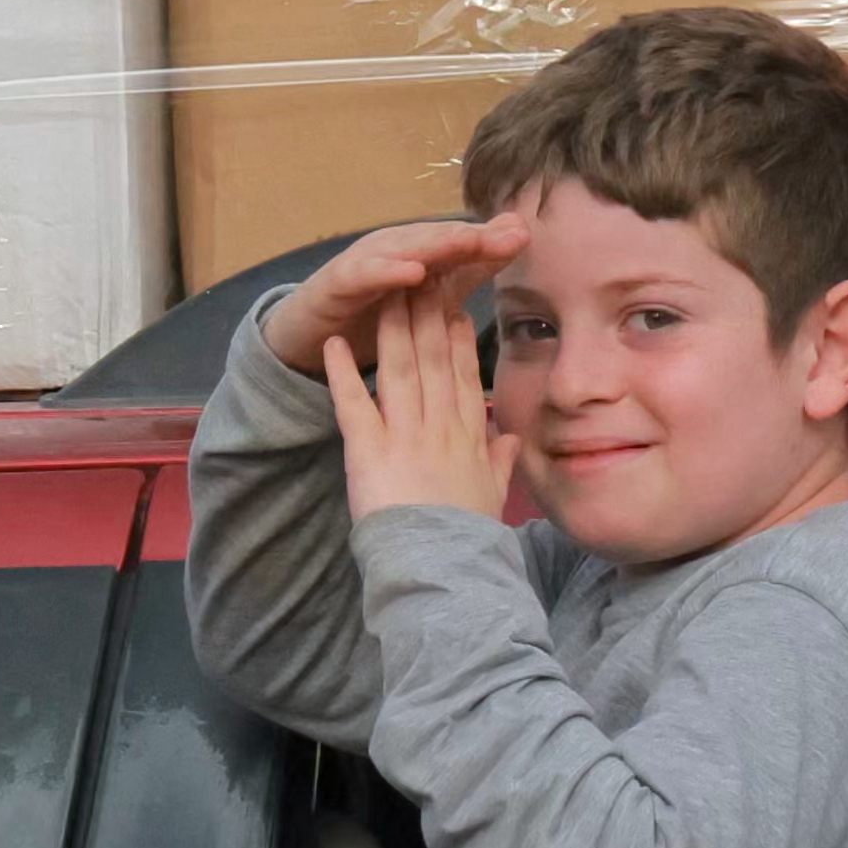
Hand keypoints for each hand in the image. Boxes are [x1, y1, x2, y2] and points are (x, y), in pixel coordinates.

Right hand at [264, 213, 528, 378]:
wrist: (312, 338)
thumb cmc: (375, 313)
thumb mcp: (429, 296)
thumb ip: (470, 270)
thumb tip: (518, 239)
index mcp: (421, 252)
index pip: (462, 244)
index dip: (492, 240)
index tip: (526, 237)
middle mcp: (396, 248)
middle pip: (440, 238)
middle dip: (474, 235)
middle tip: (509, 233)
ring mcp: (367, 261)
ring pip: (406, 248)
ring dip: (437, 243)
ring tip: (468, 241)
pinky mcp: (339, 281)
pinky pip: (365, 274)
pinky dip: (388, 271)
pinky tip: (413, 272)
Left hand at [321, 262, 517, 522]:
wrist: (445, 571)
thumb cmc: (469, 539)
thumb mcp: (493, 498)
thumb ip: (501, 462)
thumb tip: (513, 438)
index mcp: (468, 438)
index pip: (464, 377)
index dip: (457, 339)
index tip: (453, 306)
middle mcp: (440, 428)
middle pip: (434, 361)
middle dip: (426, 314)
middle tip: (420, 276)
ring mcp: (405, 436)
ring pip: (400, 370)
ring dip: (391, 328)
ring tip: (385, 292)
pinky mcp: (369, 452)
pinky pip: (353, 404)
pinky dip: (342, 372)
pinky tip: (334, 344)